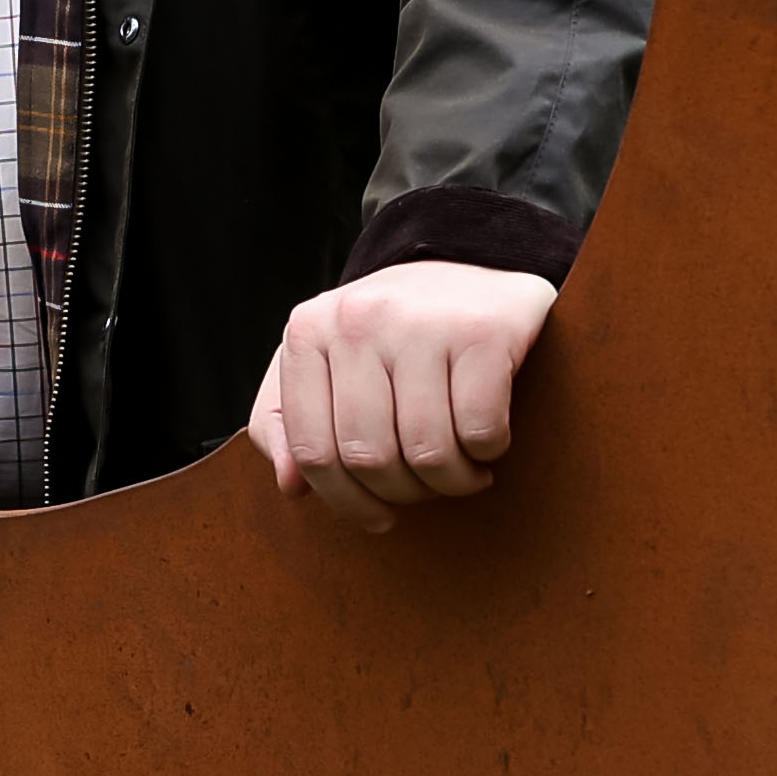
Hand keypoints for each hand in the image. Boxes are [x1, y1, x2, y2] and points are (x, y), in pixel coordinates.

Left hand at [248, 260, 559, 535]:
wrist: (471, 259)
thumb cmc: (391, 332)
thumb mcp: (325, 362)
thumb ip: (288, 421)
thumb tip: (292, 487)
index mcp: (307, 332)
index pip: (312, 452)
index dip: (346, 502)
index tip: (378, 515)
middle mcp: (357, 320)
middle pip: (370, 458)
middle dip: (405, 494)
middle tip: (427, 489)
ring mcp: (421, 322)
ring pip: (428, 452)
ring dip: (453, 482)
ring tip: (463, 471)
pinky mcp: (483, 330)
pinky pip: (480, 429)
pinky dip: (488, 452)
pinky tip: (487, 441)